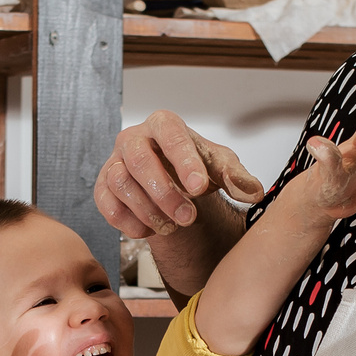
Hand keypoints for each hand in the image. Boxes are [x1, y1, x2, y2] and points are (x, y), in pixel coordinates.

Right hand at [96, 109, 265, 238]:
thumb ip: (237, 178)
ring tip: (173, 226)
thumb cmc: (195, 168)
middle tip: (189, 218)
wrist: (174, 184)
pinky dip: (128, 222)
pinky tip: (149, 230)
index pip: (171, 135)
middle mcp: (134, 139)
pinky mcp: (103, 187)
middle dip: (165, 193)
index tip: (200, 187)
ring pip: (121, 183)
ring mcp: (114, 162)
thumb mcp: (221, 168)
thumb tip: (253, 192)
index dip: (184, 161)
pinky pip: (106, 204)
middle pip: (139, 160)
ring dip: (148, 210)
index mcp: (164, 125)